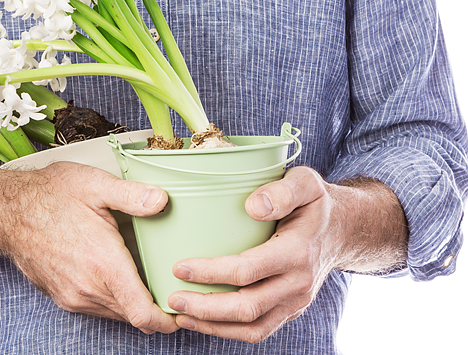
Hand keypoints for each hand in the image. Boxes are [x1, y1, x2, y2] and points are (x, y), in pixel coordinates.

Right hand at [2, 161, 179, 333]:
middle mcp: (88, 288)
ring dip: (131, 302)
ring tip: (144, 279)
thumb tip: (162, 201)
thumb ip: (132, 195)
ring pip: (114, 313)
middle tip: (169, 286)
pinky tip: (114, 274)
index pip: (143, 315)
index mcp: (104, 265)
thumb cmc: (48, 196)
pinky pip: (96, 307)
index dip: (167, 321)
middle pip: (133, 316)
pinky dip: (111, 299)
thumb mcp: (94, 184)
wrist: (5, 212)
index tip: (180, 312)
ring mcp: (72, 296)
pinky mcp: (62, 296)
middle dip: (154, 308)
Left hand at [166, 166, 405, 342]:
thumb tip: (253, 207)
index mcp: (297, 252)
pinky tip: (200, 320)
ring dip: (212, 326)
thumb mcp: (306, 183)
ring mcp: (295, 302)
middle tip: (172, 297)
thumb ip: (283, 191)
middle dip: (205, 307)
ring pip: (252, 327)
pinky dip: (227, 331)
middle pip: (248, 307)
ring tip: (179, 315)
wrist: (343, 231)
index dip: (210, 273)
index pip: (249, 270)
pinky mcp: (289, 311)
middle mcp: (298, 283)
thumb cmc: (315, 203)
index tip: (179, 267)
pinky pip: (258, 330)